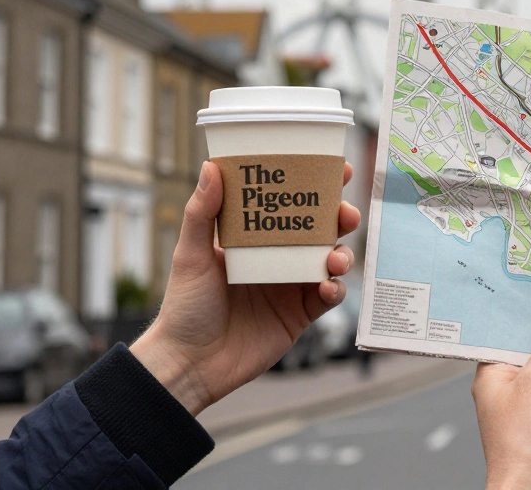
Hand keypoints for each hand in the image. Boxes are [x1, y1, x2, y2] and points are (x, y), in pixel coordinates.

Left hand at [130, 161, 359, 414]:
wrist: (191, 363)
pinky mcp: (301, 314)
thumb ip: (202, 213)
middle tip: (346, 213)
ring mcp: (292, 285)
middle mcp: (278, 257)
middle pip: (321, 228)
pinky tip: (326, 287)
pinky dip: (335, 289)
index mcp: (255, 237)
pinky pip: (329, 296)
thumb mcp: (190, 255)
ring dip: (342, 254)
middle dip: (341, 216)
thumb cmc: (184, 307)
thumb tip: (210, 167)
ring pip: (332, 259)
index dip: (316, 185)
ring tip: (335, 259)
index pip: (291, 203)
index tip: (335, 169)